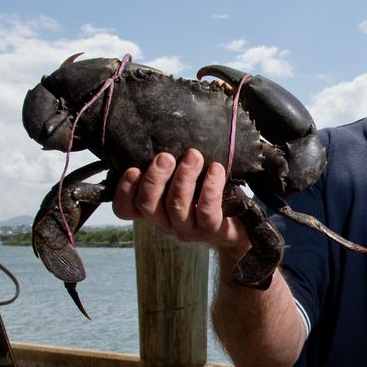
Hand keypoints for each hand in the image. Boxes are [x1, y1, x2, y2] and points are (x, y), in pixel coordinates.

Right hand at [112, 149, 247, 251]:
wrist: (243, 224)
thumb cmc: (209, 194)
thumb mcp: (186, 180)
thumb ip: (170, 168)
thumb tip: (161, 136)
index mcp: (155, 210)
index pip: (126, 209)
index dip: (124, 191)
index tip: (133, 169)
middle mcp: (167, 223)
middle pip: (148, 205)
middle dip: (154, 178)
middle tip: (165, 156)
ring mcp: (188, 229)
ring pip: (177, 206)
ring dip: (184, 177)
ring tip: (194, 156)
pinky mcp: (212, 230)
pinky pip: (207, 211)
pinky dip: (210, 188)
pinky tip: (216, 169)